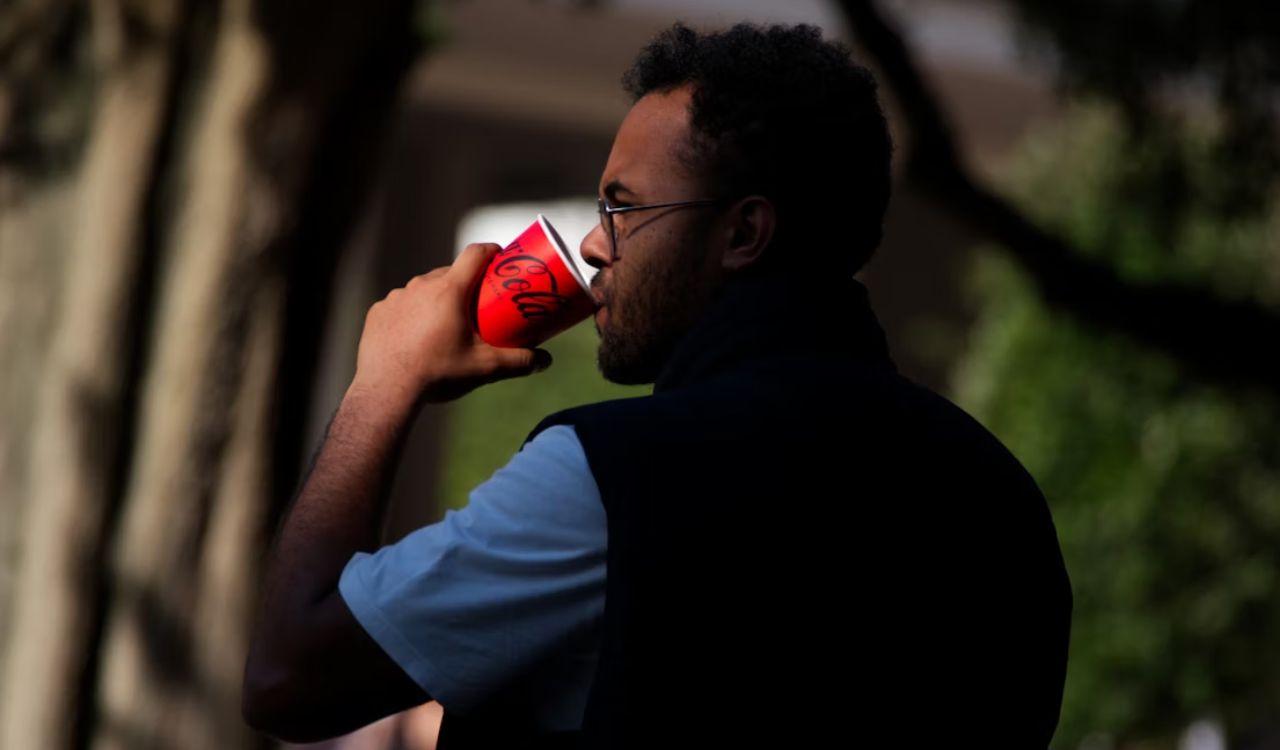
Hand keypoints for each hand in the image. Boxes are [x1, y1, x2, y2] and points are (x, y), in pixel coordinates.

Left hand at [351, 243, 552, 406]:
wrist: (387, 390)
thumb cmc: (437, 374)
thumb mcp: (484, 368)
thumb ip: (519, 362)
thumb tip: (545, 361)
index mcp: (450, 291)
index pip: (475, 254)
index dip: (492, 251)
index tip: (501, 257)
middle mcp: (421, 285)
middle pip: (450, 273)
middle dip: (466, 283)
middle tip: (479, 304)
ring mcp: (397, 297)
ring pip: (424, 288)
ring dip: (437, 299)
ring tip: (447, 323)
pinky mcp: (379, 311)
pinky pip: (401, 304)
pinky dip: (412, 313)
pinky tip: (417, 334)